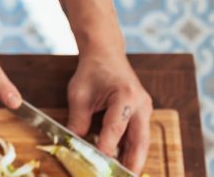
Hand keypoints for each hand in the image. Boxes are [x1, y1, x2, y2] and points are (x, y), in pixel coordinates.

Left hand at [66, 51, 152, 173]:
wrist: (106, 54)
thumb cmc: (92, 71)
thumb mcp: (79, 94)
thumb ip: (77, 120)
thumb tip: (73, 143)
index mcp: (125, 95)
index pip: (115, 127)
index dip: (107, 146)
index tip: (100, 160)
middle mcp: (140, 103)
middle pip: (140, 139)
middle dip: (133, 161)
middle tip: (125, 176)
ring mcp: (145, 109)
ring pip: (142, 140)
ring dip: (134, 158)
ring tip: (124, 173)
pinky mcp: (142, 113)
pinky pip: (139, 134)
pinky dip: (132, 148)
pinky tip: (123, 161)